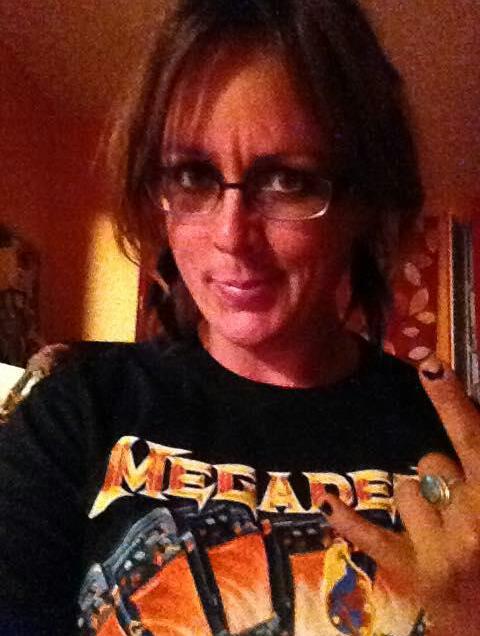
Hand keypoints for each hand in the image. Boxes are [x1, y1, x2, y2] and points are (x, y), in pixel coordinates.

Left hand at [322, 355, 479, 634]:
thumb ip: (476, 465)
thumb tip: (462, 439)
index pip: (473, 439)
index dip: (452, 402)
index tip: (431, 368)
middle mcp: (471, 522)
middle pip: (432, 462)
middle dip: (444, 475)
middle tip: (460, 502)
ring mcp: (438, 550)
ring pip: (404, 489)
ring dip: (420, 502)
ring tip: (445, 532)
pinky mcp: (411, 572)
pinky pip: (369, 532)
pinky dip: (348, 517)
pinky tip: (327, 500)